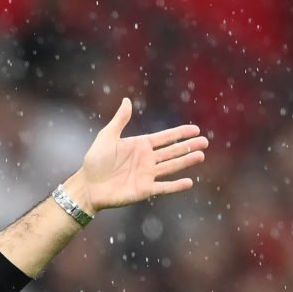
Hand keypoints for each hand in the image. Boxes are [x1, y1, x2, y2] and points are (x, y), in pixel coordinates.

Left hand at [67, 98, 207, 212]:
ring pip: (171, 167)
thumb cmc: (94, 161)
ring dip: (186, 161)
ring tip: (201, 155)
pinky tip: (189, 182)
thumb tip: (127, 101)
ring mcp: (147, 175)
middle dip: (188, 146)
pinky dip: (175, 186)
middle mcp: (147, 160)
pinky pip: (163, 187)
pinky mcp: (144, 190)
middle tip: (205, 142)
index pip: (165, 138)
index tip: (195, 129)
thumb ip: (120, 120)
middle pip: (173, 151)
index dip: (180, 133)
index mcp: (140, 145)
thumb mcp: (107, 136)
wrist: (87, 186)